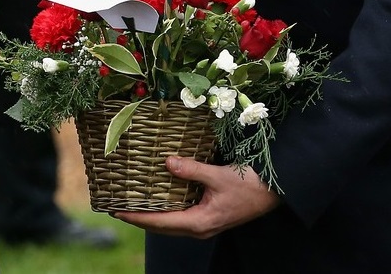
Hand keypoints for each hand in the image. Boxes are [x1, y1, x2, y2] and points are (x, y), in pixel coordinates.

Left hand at [113, 157, 280, 237]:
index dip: (136, 216)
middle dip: (139, 218)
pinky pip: (180, 215)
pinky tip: (159, 196)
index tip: (116, 210)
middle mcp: (199, 227)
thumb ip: (192, 170)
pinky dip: (166, 207)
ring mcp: (204, 223)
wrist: (274, 192)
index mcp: (199, 222)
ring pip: (170, 222)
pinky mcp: (209, 215)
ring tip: (132, 202)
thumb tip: (166, 162)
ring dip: (151, 214)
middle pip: (161, 227)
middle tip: (117, 206)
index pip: (159, 222)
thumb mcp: (219, 175)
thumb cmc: (249, 185)